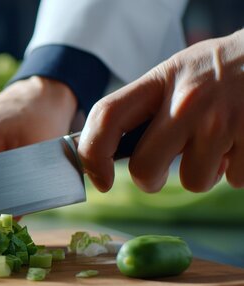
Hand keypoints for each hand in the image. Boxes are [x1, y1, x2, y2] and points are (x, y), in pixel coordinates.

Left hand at [79, 29, 243, 192]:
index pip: (106, 116)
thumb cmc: (221, 69)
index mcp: (161, 80)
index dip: (91, 155)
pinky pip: (234, 180)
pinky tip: (240, 142)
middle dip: (150, 180)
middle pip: (144, 168)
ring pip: (193, 182)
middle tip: (162, 171)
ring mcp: (222, 121)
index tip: (99, 179)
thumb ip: (147, 106)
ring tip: (216, 145)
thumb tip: (109, 152)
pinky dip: (235, 170)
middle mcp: (188, 100)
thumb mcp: (177, 72)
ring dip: (203, 173)